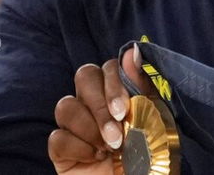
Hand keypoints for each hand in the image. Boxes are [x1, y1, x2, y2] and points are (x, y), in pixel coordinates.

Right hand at [50, 47, 153, 173]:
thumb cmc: (152, 162)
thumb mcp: (156, 122)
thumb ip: (144, 88)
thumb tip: (132, 51)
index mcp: (121, 95)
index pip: (107, 68)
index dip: (113, 83)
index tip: (124, 109)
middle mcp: (96, 105)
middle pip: (84, 76)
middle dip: (99, 104)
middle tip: (116, 133)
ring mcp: (76, 126)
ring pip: (65, 105)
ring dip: (89, 128)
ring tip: (109, 149)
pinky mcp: (62, 150)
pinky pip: (57, 137)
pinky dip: (78, 148)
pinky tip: (95, 159)